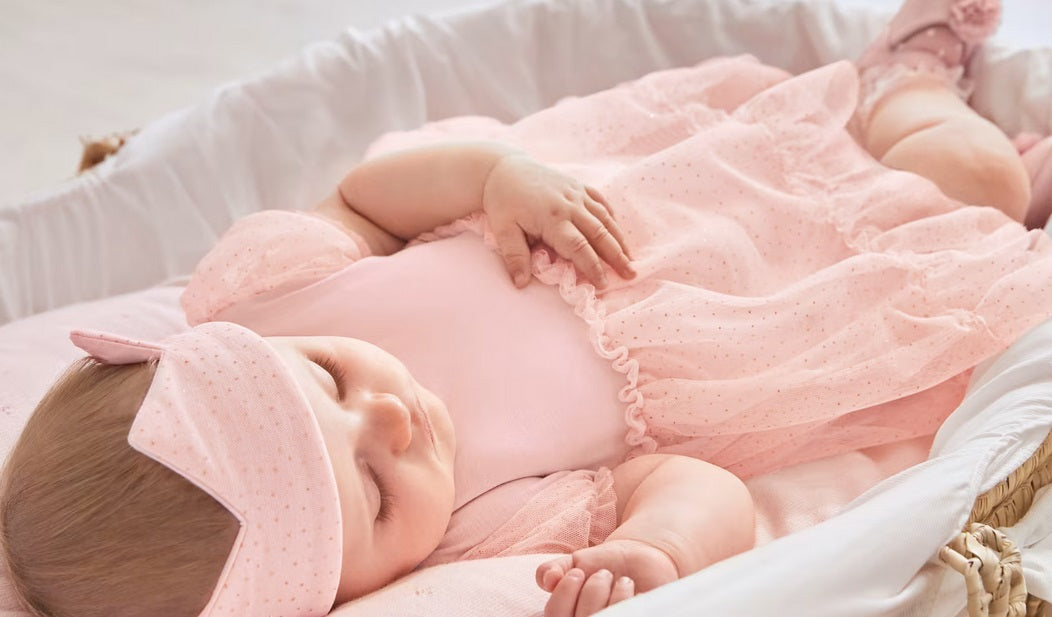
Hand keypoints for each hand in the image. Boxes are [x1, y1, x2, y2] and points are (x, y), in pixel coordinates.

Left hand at [482, 154, 634, 288]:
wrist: (504, 169)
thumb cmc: (502, 202)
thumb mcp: (503, 230)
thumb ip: (515, 257)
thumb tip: (521, 284)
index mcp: (552, 217)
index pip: (578, 247)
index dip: (592, 267)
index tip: (602, 285)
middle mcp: (570, 204)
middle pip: (599, 234)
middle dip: (616, 256)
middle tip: (630, 275)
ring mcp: (577, 193)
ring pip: (605, 219)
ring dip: (619, 240)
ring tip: (631, 259)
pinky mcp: (578, 186)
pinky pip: (601, 202)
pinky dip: (612, 218)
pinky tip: (618, 233)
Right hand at [535, 539, 678, 616]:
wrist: (635, 559)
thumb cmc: (599, 565)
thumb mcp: (572, 563)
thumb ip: (552, 569)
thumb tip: (548, 579)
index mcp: (568, 616)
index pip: (554, 614)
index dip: (564, 592)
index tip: (578, 572)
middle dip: (594, 589)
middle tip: (604, 573)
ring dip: (617, 593)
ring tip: (623, 581)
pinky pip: (633, 614)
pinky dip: (636, 599)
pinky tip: (637, 591)